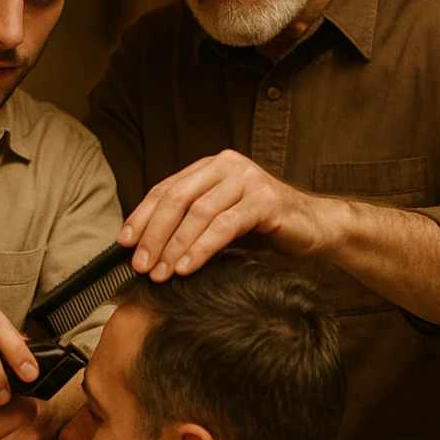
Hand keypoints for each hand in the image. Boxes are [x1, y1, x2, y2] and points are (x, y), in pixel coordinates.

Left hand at [117, 150, 329, 279]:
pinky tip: (188, 267)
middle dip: (153, 234)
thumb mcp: (221, 221)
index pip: (166, 188)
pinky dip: (202, 248)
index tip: (123, 243)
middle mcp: (228, 166)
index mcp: (211, 167)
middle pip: (177, 198)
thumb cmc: (265, 228)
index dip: (141, 216)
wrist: (316, 227)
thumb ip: (190, 223)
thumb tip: (145, 249)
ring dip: (174, 246)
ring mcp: (248, 179)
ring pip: (199, 212)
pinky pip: (225, 225)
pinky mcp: (266, 200)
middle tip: (140, 264)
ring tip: (161, 273)